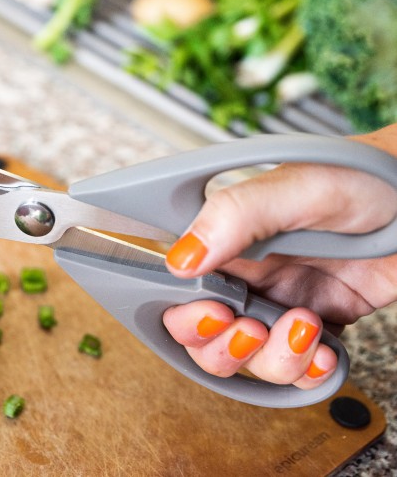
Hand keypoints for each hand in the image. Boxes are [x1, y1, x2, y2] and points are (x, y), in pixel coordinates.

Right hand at [163, 125, 396, 389]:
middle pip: (206, 337)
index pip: (180, 290)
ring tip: (307, 328)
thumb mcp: (299, 187)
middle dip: (225, 347)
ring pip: (252, 360)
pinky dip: (310, 372)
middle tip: (254, 329)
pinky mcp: (320, 324)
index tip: (215, 313)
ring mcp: (283, 302)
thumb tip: (179, 259)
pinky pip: (299, 368)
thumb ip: (234, 216)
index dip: (187, 315)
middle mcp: (249, 275)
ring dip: (276, 360)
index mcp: (228, 240)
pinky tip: (326, 351)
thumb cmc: (370, 176)